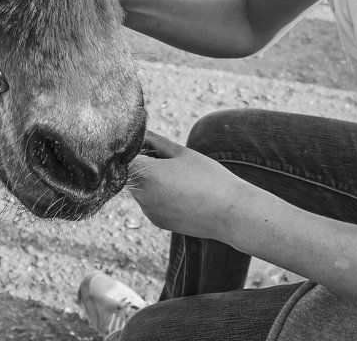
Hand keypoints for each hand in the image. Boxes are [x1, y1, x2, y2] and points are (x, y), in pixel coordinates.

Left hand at [127, 131, 248, 242]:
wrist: (230, 212)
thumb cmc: (208, 178)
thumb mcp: (182, 153)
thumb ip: (156, 142)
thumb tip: (141, 133)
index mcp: (145, 174)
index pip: (127, 156)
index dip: (137, 148)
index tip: (152, 145)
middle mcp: (141, 195)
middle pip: (132, 173)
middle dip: (145, 164)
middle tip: (170, 160)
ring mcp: (148, 211)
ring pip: (141, 188)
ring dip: (152, 180)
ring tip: (180, 178)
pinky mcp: (157, 221)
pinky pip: (151, 203)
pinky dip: (159, 196)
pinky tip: (182, 193)